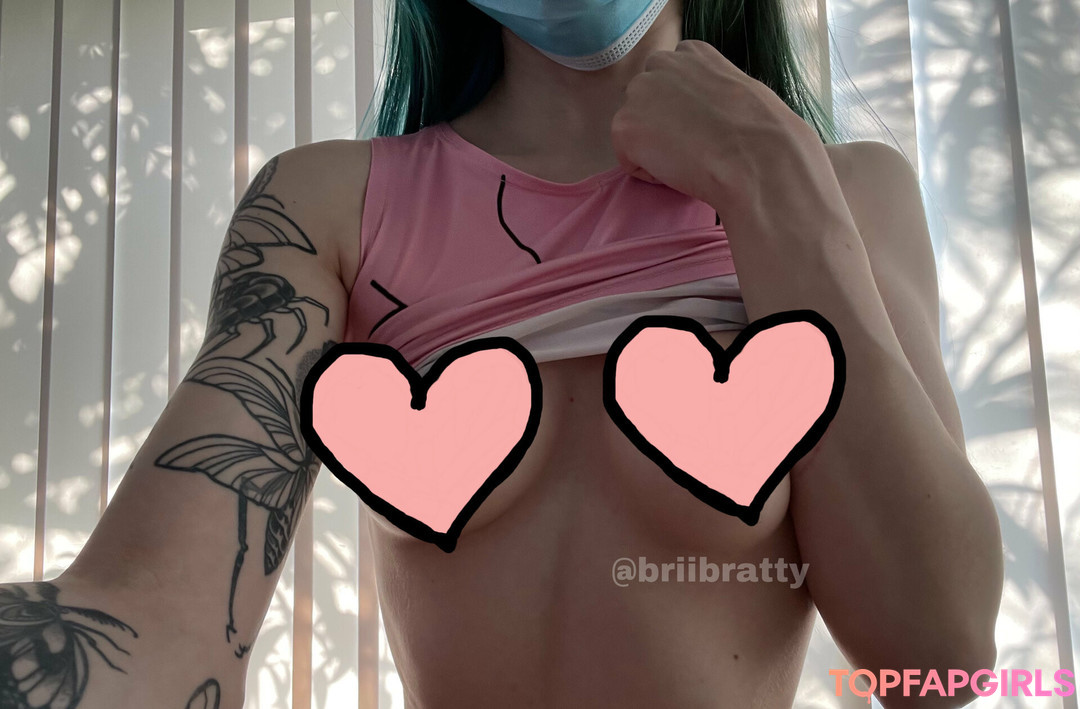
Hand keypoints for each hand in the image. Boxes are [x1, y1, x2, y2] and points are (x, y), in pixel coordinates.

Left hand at [610, 40, 842, 229]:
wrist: (756, 159)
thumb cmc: (763, 133)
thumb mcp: (740, 92)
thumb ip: (710, 92)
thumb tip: (704, 114)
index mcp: (692, 52)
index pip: (670, 82)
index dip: (684, 112)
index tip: (705, 128)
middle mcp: (660, 64)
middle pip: (646, 105)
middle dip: (662, 127)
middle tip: (695, 147)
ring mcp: (638, 93)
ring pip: (637, 133)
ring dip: (656, 150)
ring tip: (691, 158)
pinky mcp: (624, 126)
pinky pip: (629, 161)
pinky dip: (650, 174)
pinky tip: (680, 170)